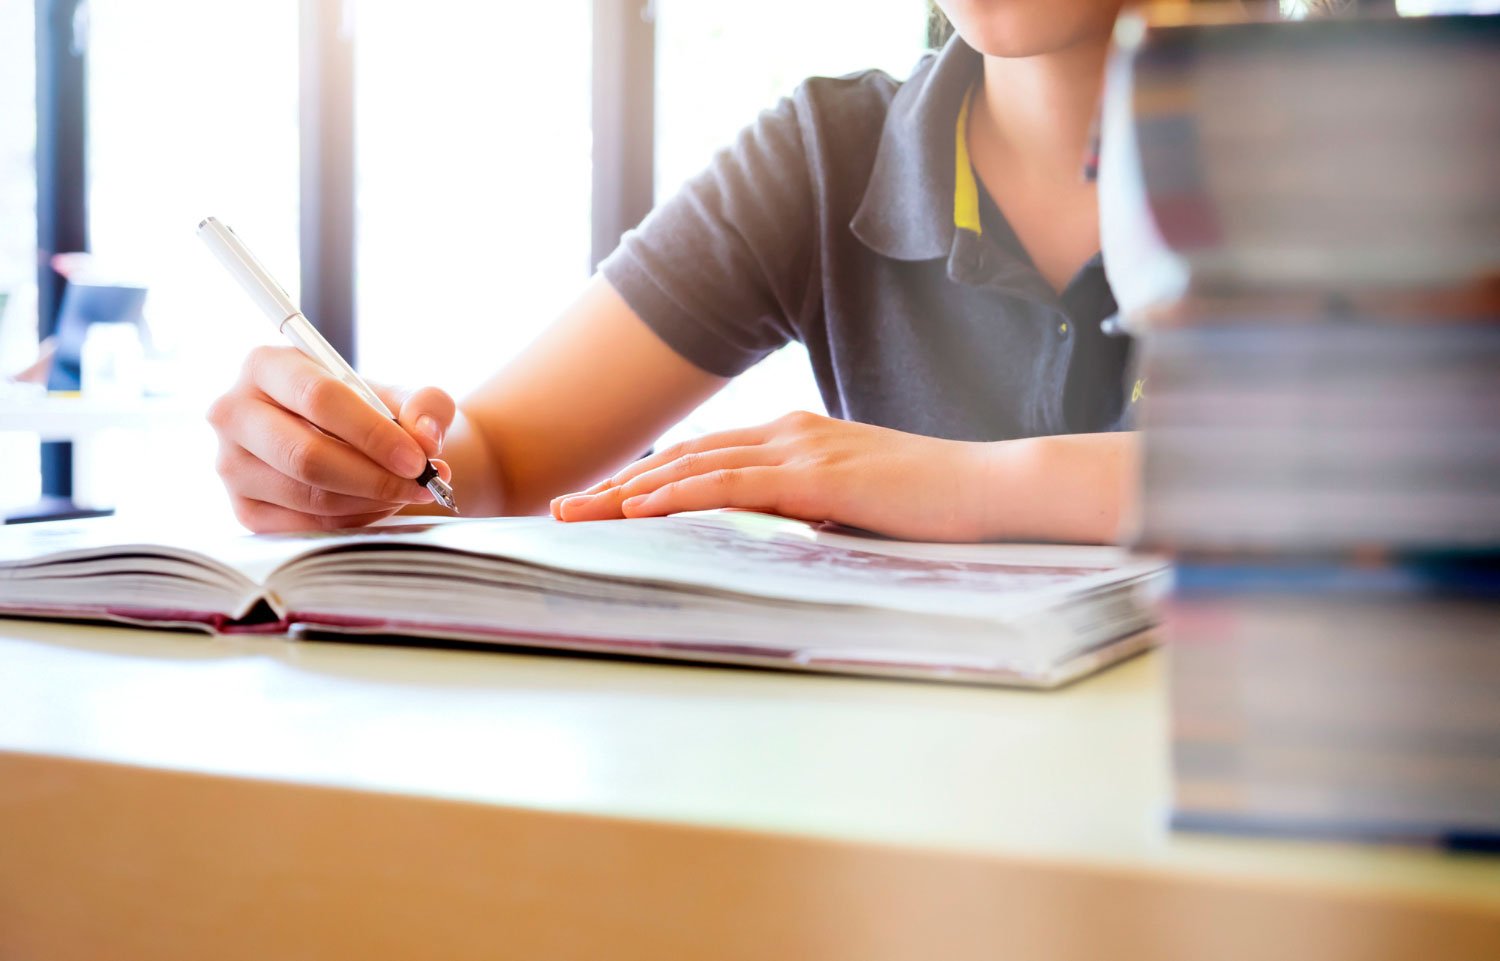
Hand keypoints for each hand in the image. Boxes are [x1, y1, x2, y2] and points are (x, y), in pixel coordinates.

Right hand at [207, 345, 455, 531]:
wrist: (356, 443)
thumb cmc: (375, 412)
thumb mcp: (407, 394)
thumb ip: (427, 405)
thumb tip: (425, 437)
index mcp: (265, 365)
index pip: (318, 398)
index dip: (372, 433)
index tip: (417, 458)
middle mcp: (234, 412)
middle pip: (306, 456)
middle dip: (374, 477)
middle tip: (419, 484)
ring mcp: (231, 465)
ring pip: (308, 496)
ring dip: (370, 501)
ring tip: (406, 492)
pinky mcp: (244, 509)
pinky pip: (306, 526)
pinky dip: (354, 521)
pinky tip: (378, 505)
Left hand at [549, 411, 994, 540]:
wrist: (987, 486)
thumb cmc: (929, 501)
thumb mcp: (854, 503)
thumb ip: (810, 507)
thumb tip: (779, 533)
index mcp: (795, 437)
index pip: (704, 456)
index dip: (646, 477)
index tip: (600, 501)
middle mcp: (788, 433)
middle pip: (684, 458)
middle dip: (617, 484)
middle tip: (561, 506)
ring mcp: (802, 449)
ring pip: (695, 468)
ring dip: (629, 491)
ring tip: (577, 511)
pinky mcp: (817, 478)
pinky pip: (734, 486)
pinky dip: (681, 495)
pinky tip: (640, 509)